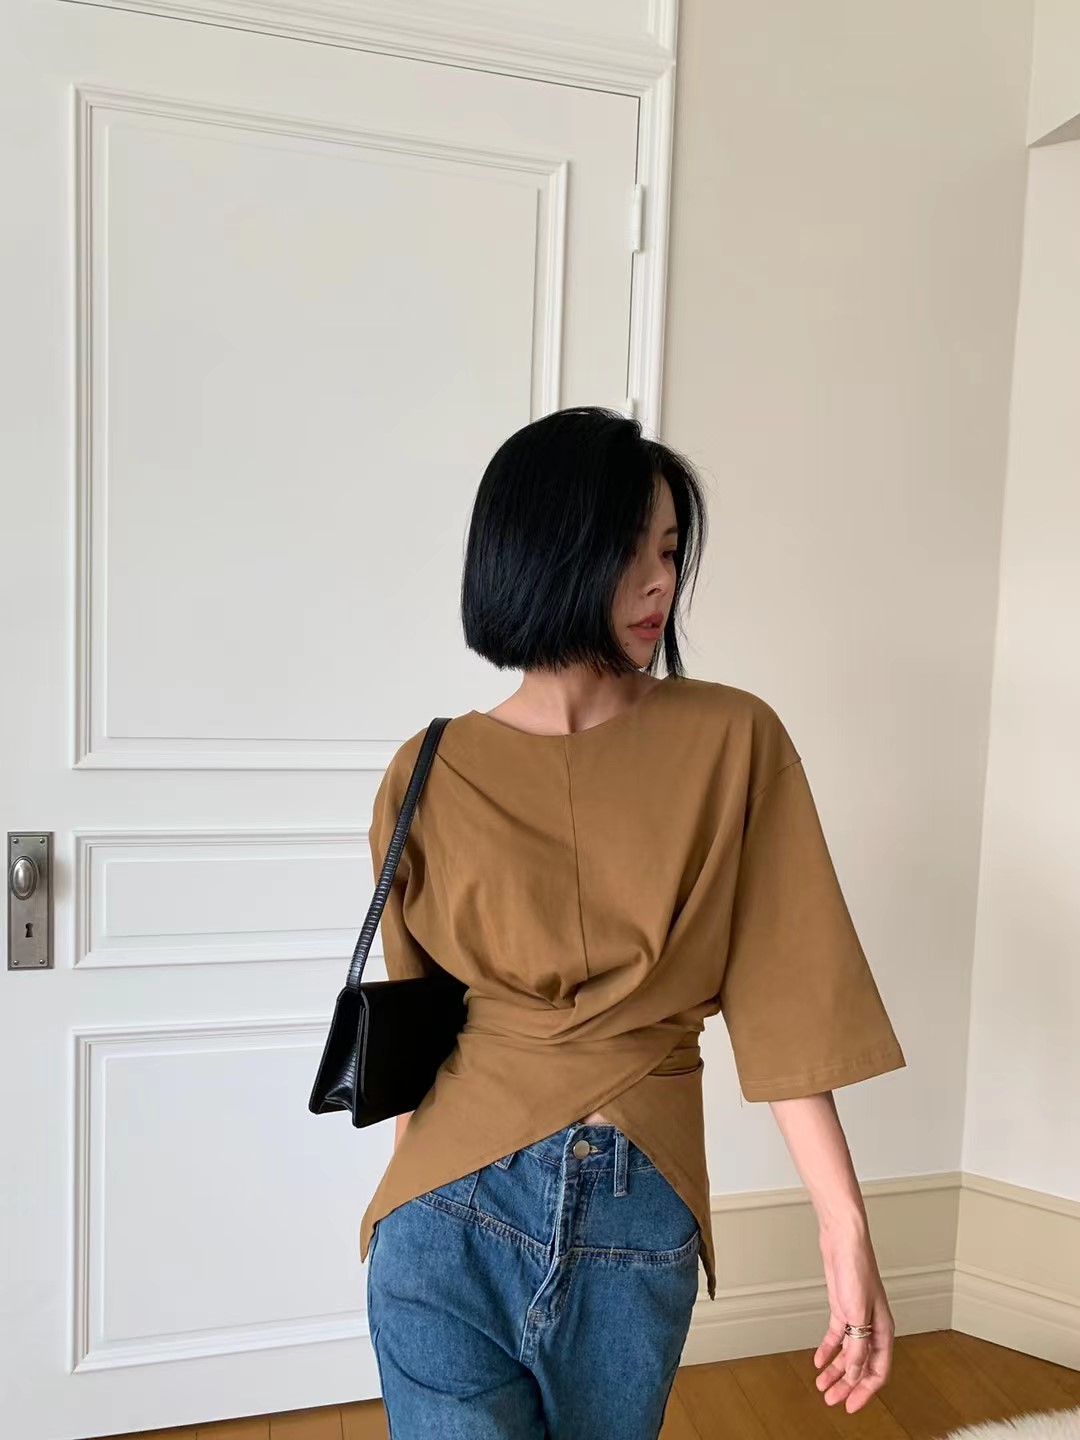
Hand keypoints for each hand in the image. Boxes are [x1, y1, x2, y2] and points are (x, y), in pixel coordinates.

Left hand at [813, 1224, 893, 1412]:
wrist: (843, 1239)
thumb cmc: (856, 1268)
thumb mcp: (856, 1312)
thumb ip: (858, 1345)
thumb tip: (856, 1374)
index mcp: (883, 1329)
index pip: (877, 1370)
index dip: (865, 1391)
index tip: (851, 1406)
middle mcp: (872, 1326)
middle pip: (861, 1365)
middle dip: (847, 1385)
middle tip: (832, 1401)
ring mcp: (856, 1316)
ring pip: (848, 1353)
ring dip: (836, 1371)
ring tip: (822, 1386)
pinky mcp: (841, 1307)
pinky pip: (836, 1336)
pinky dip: (828, 1350)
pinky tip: (818, 1360)